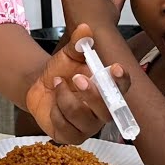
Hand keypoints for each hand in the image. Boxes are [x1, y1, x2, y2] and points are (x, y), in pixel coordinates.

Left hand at [25, 24, 112, 142]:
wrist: (41, 86)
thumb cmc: (62, 71)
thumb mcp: (68, 54)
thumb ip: (78, 43)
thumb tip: (85, 28)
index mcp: (108, 89)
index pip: (123, 88)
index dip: (121, 80)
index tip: (115, 68)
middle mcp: (102, 110)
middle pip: (108, 110)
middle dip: (93, 94)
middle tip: (77, 77)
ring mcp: (88, 126)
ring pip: (82, 118)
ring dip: (66, 98)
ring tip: (56, 83)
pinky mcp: (71, 136)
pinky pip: (65, 127)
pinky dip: (55, 112)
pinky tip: (52, 102)